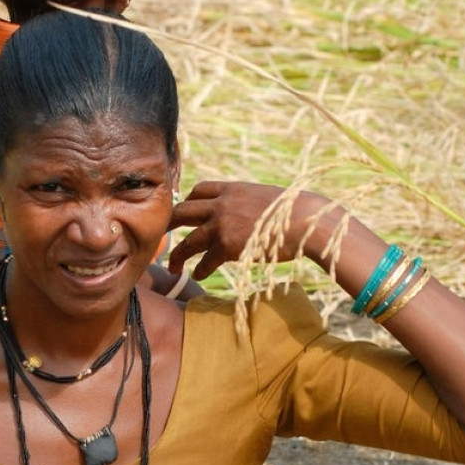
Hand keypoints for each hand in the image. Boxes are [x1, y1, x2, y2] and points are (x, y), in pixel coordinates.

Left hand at [168, 181, 322, 280]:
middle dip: (168, 223)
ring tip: (175, 267)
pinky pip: (206, 260)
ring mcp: (223, 224)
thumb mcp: (267, 197)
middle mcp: (222, 204)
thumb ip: (249, 202)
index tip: (183, 211)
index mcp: (232, 189)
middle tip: (160, 234)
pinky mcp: (228, 245)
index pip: (200, 189)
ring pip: (189, 240)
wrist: (305, 220)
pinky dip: (200, 269)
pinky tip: (197, 275)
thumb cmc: (295, 211)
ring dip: (178, 255)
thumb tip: (250, 210)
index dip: (187, 200)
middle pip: (182, 211)